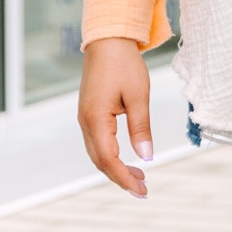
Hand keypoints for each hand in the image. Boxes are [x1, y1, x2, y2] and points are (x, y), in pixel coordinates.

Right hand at [78, 37, 152, 197]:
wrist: (108, 40)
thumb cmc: (124, 64)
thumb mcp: (139, 96)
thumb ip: (141, 128)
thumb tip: (147, 157)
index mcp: (96, 119)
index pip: (109, 159)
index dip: (124, 178)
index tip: (141, 190)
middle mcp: (85, 122)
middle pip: (100, 161)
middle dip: (121, 178)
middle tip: (143, 190)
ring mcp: (85, 118)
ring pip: (98, 153)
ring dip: (116, 168)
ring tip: (140, 177)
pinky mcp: (89, 114)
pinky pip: (98, 142)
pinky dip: (111, 155)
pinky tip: (127, 159)